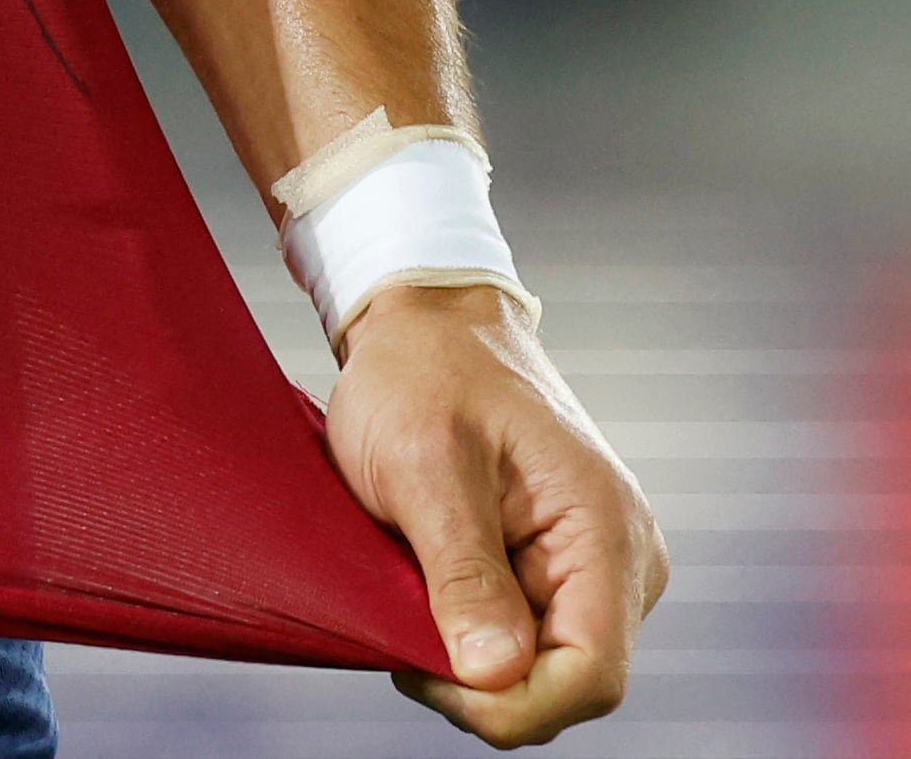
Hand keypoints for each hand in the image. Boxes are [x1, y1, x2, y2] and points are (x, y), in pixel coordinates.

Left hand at [328, 282, 666, 741]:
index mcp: (607, 532)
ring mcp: (596, 568)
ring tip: (410, 585)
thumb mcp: (424, 462)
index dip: (506, 701)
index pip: (589, 678)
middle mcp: (623, 562)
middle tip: (399, 622)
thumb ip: (464, 571)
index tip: (419, 670)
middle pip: (565, 685)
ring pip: (541, 669)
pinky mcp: (564, 569)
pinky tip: (428, 581)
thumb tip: (495, 674)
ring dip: (468, 651)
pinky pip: (526, 636)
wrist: (428, 320)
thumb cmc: (424, 369)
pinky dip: (470, 626)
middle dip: (479, 679)